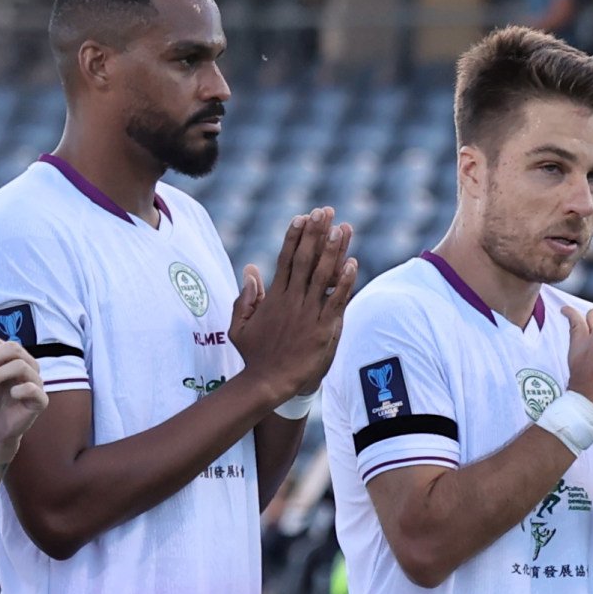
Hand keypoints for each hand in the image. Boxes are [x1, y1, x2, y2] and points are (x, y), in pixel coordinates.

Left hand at [0, 337, 47, 469]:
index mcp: (11, 358)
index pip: (1, 343)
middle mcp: (26, 366)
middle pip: (14, 348)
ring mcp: (35, 382)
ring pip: (22, 365)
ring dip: (0, 373)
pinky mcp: (40, 400)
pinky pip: (33, 388)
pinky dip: (19, 390)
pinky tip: (11, 395)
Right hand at [229, 210, 356, 398]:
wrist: (268, 382)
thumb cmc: (254, 356)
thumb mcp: (239, 326)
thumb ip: (245, 297)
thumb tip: (250, 270)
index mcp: (274, 297)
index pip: (286, 259)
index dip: (295, 236)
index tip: (303, 217)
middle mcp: (292, 300)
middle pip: (306, 259)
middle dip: (316, 233)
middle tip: (325, 211)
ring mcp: (308, 313)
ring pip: (322, 275)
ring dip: (333, 250)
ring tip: (343, 228)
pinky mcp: (322, 328)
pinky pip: (336, 301)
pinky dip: (344, 282)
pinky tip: (353, 264)